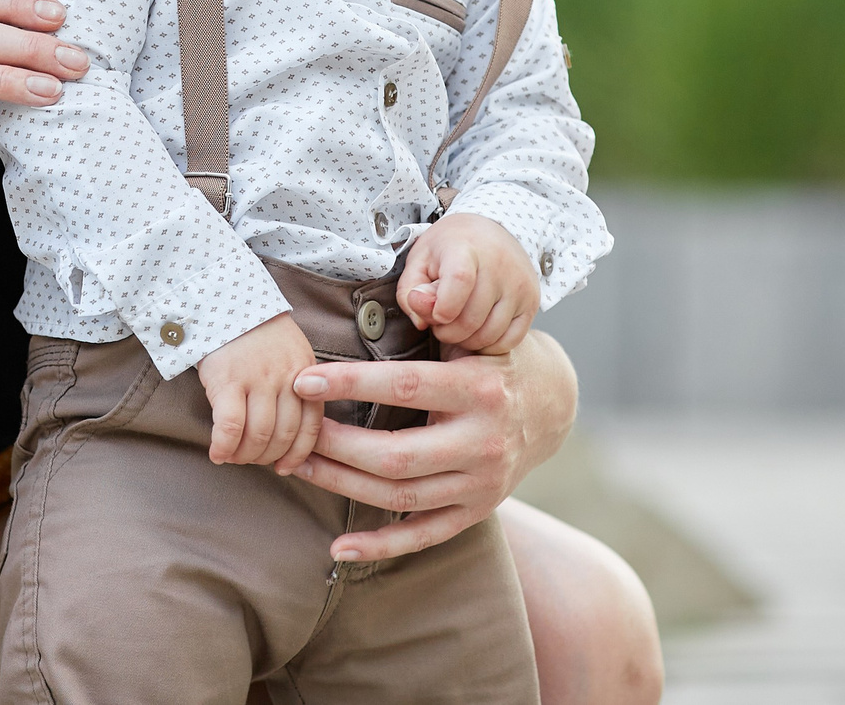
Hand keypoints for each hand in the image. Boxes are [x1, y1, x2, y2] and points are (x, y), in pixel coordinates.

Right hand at [197, 313, 321, 472]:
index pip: (311, 426)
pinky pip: (230, 427)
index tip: (285, 467)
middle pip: (283, 436)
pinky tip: (218, 454)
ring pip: (258, 436)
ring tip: (234, 456)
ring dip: (245, 456)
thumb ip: (298, 387)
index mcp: (306, 374)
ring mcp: (258, 379)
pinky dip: (224, 447)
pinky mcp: (228, 380)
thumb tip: (292, 435)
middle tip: (253, 460)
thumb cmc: (257, 332)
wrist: (223, 299)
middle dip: (268, 457)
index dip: (298, 454)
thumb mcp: (291, 354)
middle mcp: (287, 378)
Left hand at [287, 331, 575, 562]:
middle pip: (397, 455)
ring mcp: (482, 484)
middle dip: (336, 445)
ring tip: (299, 465)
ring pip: (402, 495)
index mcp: (479, 390)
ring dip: (343, 485)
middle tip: (295, 431)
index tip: (303, 381)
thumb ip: (436, 323)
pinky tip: (339, 548)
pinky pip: (424, 536)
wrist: (549, 406)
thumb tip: (411, 295)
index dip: (351, 384)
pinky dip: (382, 546)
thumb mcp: (471, 336)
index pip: (404, 386)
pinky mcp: (477, 511)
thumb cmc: (489, 361)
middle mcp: (483, 441)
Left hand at [397, 212, 539, 353]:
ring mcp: (519, 285)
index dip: (442, 308)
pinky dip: (489, 345)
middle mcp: (499, 265)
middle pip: (471, 318)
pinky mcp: (531, 301)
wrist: (490, 230)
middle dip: (447, 332)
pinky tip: (477, 332)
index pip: (459, 281)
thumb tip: (422, 319)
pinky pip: (510, 340)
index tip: (435, 315)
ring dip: (466, 341)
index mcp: (466, 248)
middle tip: (440, 322)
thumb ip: (410, 290)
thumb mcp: (420, 259)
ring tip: (457, 325)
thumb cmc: (451, 247)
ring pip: (490, 334)